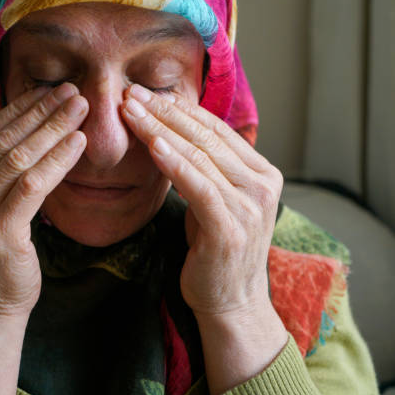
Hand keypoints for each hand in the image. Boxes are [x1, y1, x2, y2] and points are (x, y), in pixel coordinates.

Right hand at [0, 83, 87, 321]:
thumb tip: (27, 126)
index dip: (20, 110)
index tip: (48, 91)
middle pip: (4, 142)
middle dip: (42, 112)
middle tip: (72, 92)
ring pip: (18, 158)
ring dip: (54, 129)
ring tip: (80, 109)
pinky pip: (33, 185)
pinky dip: (58, 160)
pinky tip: (78, 143)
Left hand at [121, 84, 282, 316]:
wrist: (231, 301)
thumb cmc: (216, 246)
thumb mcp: (216, 198)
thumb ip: (206, 166)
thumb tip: (173, 129)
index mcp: (262, 172)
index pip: (216, 130)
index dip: (180, 108)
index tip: (147, 93)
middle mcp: (262, 184)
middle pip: (206, 137)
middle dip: (165, 112)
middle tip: (132, 93)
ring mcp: (250, 205)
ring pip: (199, 155)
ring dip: (161, 129)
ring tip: (132, 111)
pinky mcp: (230, 227)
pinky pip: (198, 186)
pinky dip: (174, 163)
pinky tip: (153, 145)